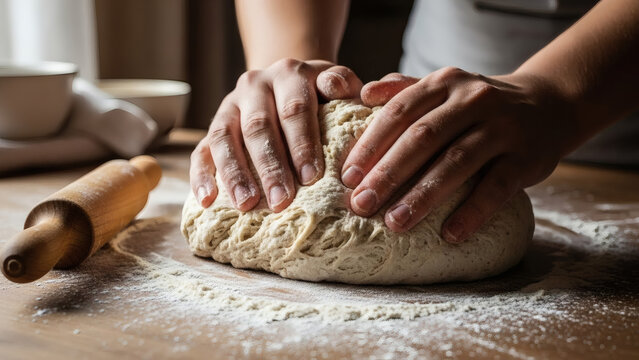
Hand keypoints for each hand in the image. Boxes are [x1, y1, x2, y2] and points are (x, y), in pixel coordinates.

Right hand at [190, 58, 362, 211]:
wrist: (287, 82)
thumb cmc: (319, 93)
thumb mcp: (336, 82)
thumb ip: (343, 83)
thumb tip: (342, 89)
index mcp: (289, 74)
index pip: (295, 108)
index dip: (302, 142)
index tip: (311, 177)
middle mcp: (255, 86)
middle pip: (258, 126)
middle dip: (270, 166)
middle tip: (281, 201)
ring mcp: (229, 106)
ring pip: (224, 138)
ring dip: (235, 173)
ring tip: (246, 205)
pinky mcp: (214, 126)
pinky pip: (201, 149)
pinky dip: (201, 176)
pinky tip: (206, 200)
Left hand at [342, 67, 575, 242]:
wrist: (548, 103)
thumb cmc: (479, 105)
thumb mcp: (445, 88)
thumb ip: (405, 90)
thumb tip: (364, 95)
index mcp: (444, 83)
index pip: (399, 112)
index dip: (371, 144)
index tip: (347, 177)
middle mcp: (472, 100)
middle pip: (423, 138)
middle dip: (388, 173)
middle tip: (360, 205)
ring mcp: (502, 128)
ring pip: (456, 162)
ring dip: (422, 196)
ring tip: (394, 223)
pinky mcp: (527, 158)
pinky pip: (496, 187)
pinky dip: (471, 212)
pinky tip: (449, 234)